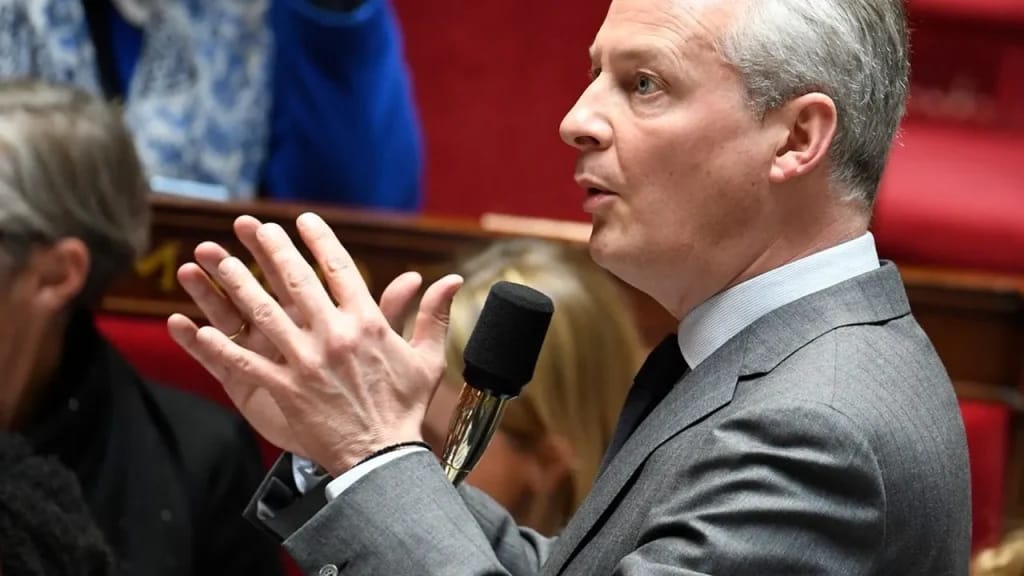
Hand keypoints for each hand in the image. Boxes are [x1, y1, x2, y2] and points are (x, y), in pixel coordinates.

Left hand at [167, 212, 461, 474]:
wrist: (383, 456)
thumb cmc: (406, 406)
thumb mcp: (428, 358)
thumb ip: (433, 314)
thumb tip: (451, 279)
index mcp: (367, 322)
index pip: (339, 269)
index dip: (319, 240)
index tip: (302, 220)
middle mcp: (333, 335)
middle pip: (296, 281)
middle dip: (272, 249)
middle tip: (254, 227)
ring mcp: (306, 362)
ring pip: (265, 313)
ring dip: (238, 285)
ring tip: (219, 261)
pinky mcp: (285, 389)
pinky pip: (245, 363)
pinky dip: (219, 346)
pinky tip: (198, 327)